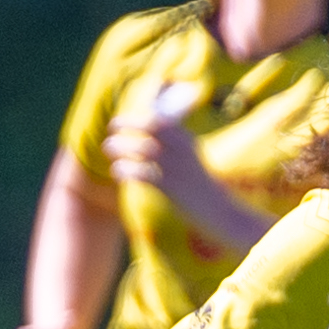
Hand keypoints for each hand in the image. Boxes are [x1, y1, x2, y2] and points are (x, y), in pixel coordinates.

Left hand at [104, 82, 254, 253]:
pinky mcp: (171, 187)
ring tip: (109, 148)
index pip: (160, 119)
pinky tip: (118, 171)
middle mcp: (182, 150)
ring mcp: (177, 168)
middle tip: (112, 127)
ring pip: (143, 148)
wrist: (220, 211)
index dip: (138, 117)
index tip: (124, 120)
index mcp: (187, 140)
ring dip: (122, 146)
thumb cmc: (199, 186)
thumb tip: (146, 136)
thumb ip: (172, 145)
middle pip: (152, 126)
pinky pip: (142, 173)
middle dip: (128, 123)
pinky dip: (126, 169)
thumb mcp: (189, 159)